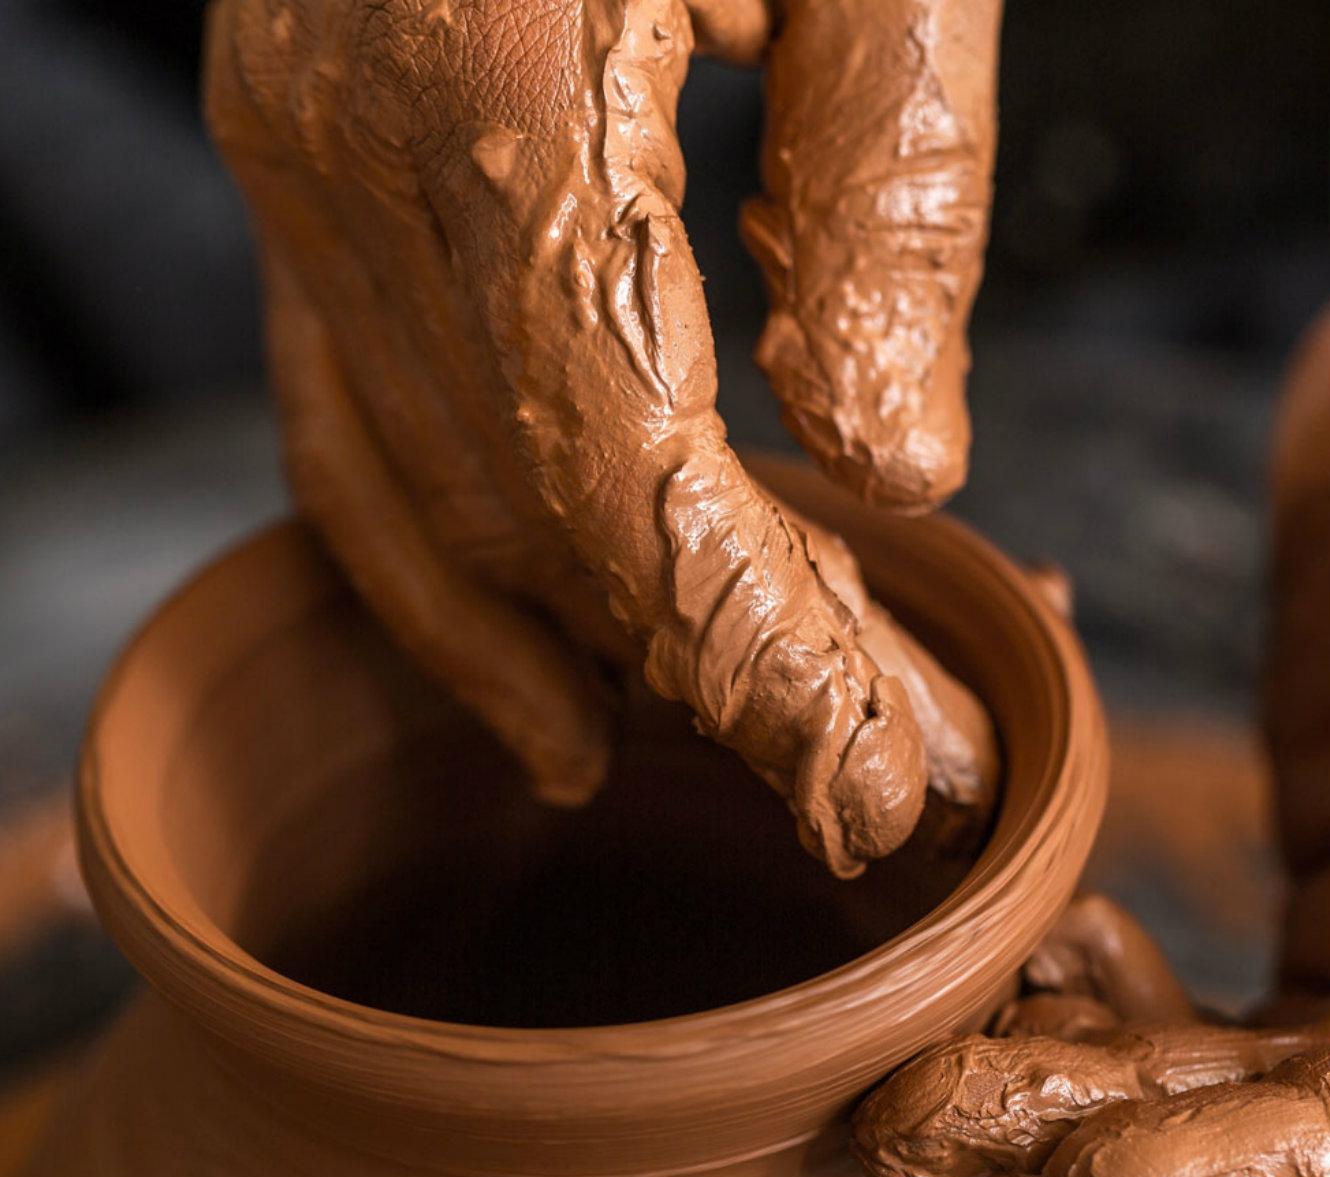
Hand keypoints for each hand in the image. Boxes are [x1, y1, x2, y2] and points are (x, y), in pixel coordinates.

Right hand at [203, 0, 998, 874]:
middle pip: (536, 515)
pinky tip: (537, 676)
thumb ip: (881, 200)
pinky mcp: (296, 152)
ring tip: (723, 763)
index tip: (889, 782)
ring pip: (420, 499)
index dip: (762, 654)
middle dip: (713, 677)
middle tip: (877, 790)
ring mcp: (288, 152)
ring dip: (579, 655)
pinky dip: (443, 572)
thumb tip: (888, 473)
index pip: (635, 474)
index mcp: (498, 82)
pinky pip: (346, 420)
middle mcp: (342, 140)